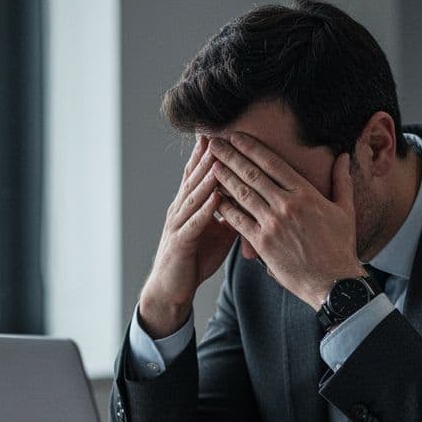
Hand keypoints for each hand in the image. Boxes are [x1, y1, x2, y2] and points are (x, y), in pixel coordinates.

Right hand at [138, 135, 237, 336]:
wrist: (171, 290)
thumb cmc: (194, 259)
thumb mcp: (217, 233)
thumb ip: (230, 214)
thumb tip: (250, 199)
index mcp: (190, 206)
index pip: (198, 174)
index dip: (207, 153)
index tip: (221, 131)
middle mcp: (181, 210)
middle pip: (194, 178)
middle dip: (206, 156)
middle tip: (216, 132)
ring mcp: (179, 225)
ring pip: (193, 196)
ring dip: (206, 177)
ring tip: (218, 158)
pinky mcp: (180, 244)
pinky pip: (194, 224)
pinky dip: (205, 211)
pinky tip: (216, 199)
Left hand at [208, 133, 363, 308]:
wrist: (334, 283)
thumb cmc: (340, 247)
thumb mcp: (345, 210)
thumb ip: (341, 181)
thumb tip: (342, 157)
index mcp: (306, 194)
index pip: (273, 163)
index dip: (251, 148)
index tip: (236, 136)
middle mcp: (287, 205)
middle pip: (253, 174)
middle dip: (231, 156)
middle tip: (214, 143)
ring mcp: (273, 224)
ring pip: (242, 195)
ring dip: (224, 177)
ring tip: (210, 164)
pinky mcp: (263, 244)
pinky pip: (239, 221)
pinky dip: (225, 207)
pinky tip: (214, 197)